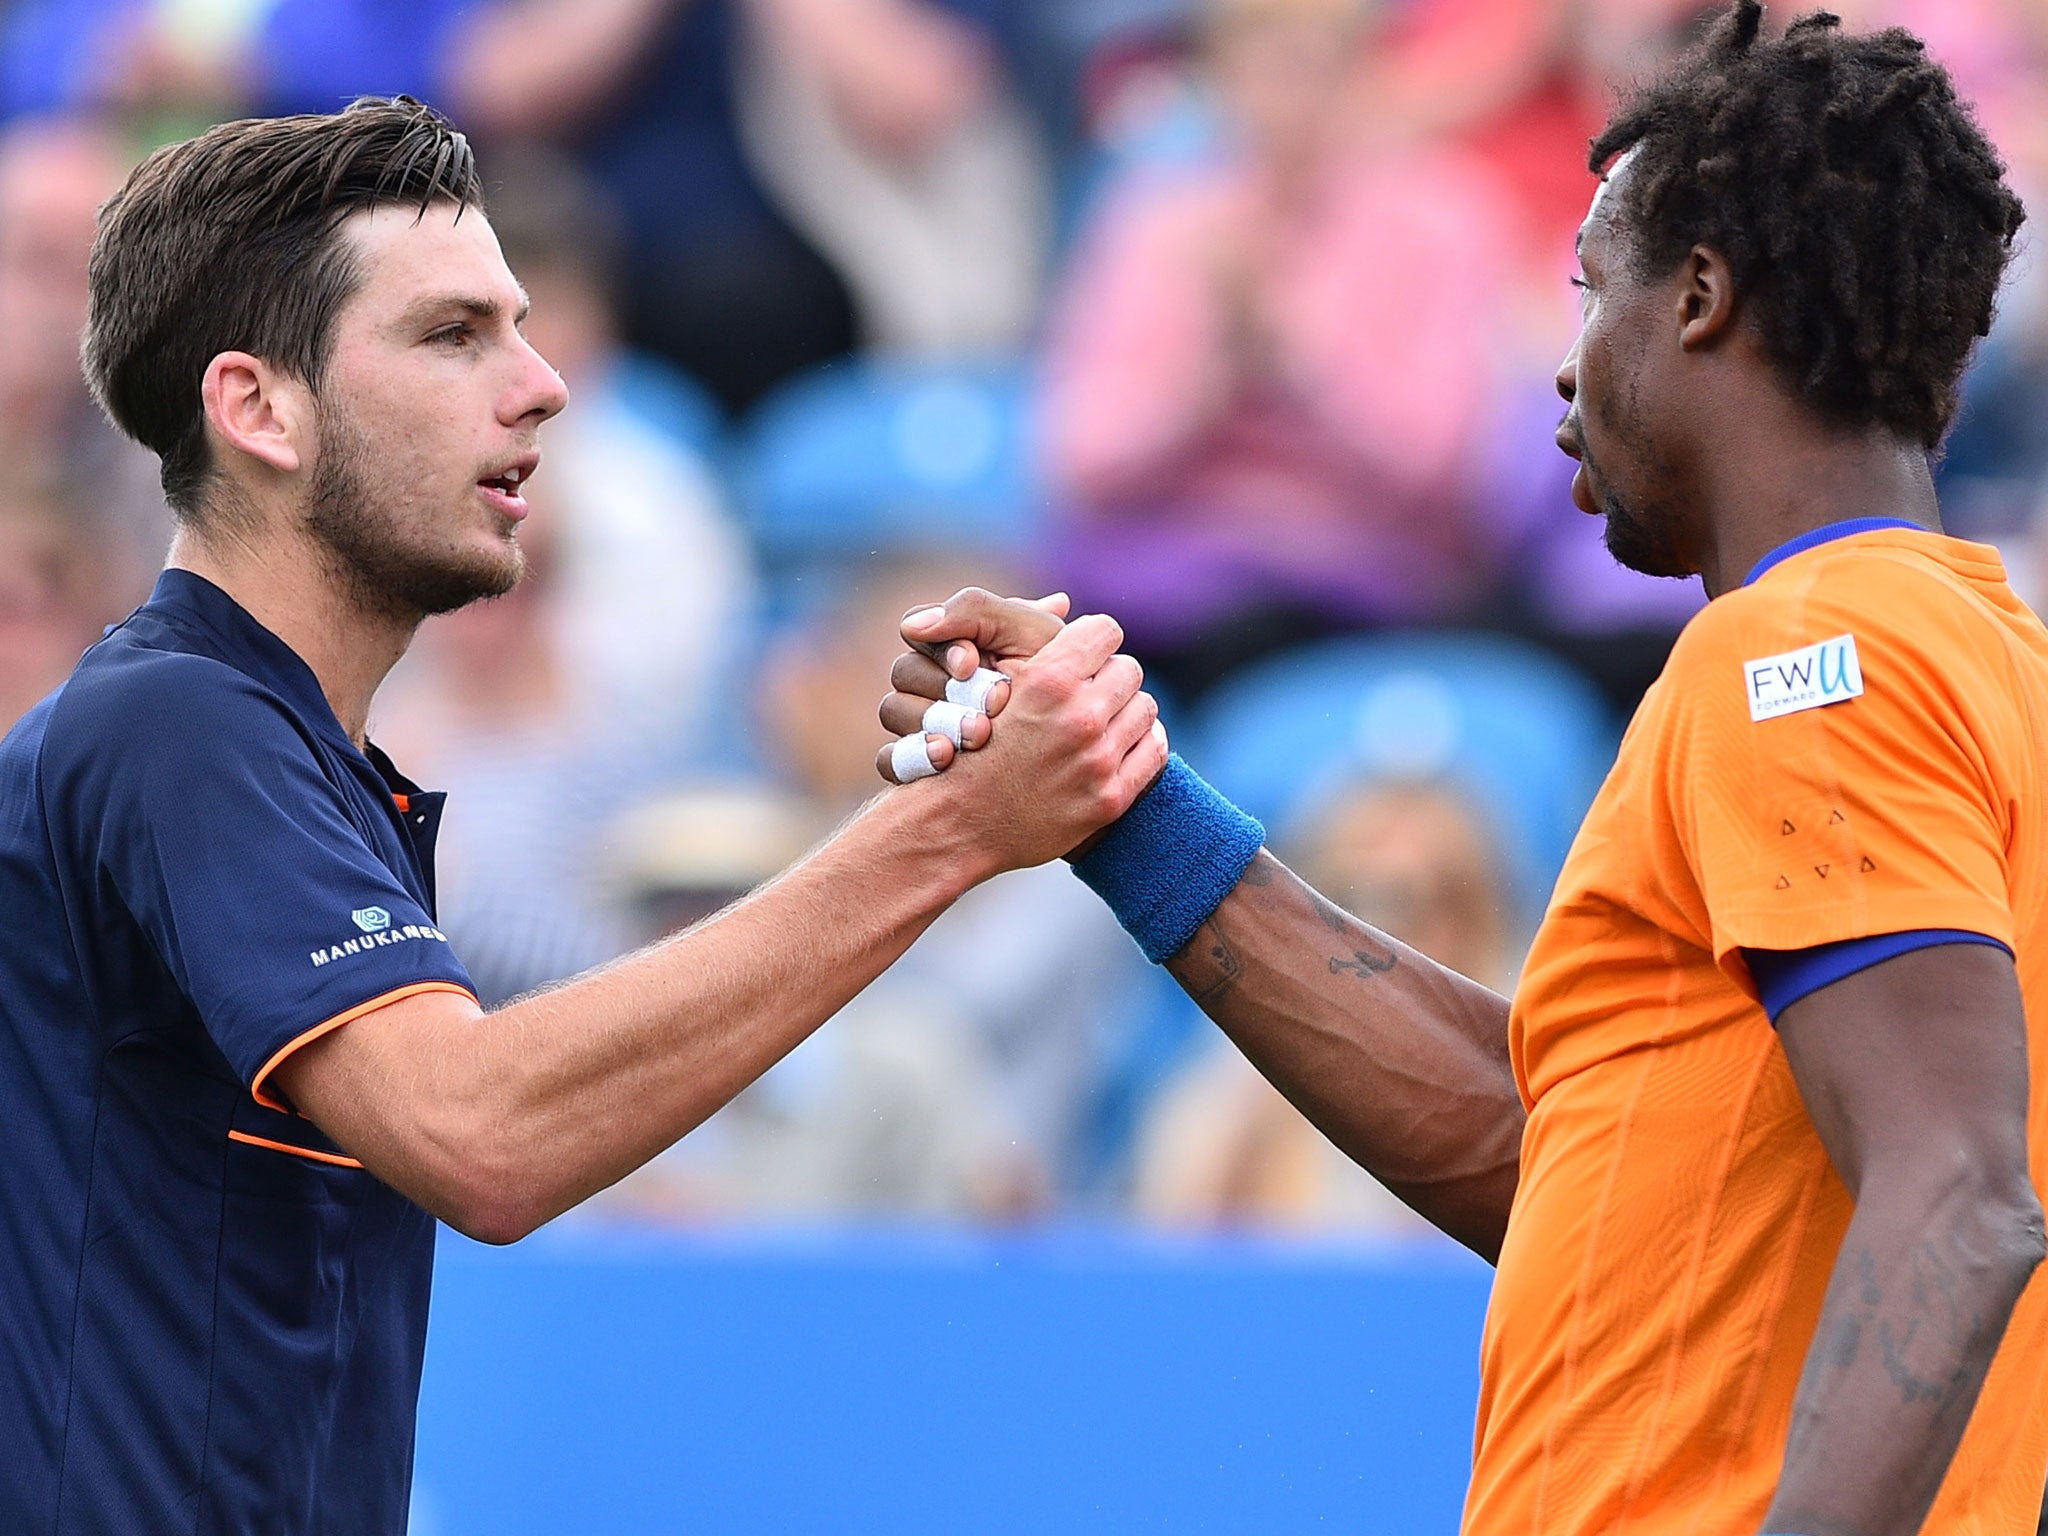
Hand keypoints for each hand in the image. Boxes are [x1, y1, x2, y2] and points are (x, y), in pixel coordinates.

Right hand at [874, 589, 1070, 781]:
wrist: (1079, 758)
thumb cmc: (1068, 687)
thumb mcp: (1037, 641)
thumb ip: (987, 612)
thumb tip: (938, 617)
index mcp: (961, 642)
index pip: (923, 629)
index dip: (944, 647)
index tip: (972, 664)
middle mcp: (936, 678)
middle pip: (904, 670)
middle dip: (944, 689)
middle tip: (982, 709)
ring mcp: (923, 721)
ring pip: (893, 709)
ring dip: (929, 720)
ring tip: (974, 737)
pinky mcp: (917, 763)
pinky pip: (889, 757)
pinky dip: (910, 757)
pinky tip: (943, 759)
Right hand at [884, 609, 1166, 875]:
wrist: (956, 822)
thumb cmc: (965, 742)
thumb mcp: (981, 680)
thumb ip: (1019, 635)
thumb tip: (1062, 601)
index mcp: (1048, 681)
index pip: (1105, 631)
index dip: (1091, 640)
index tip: (1081, 656)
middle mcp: (1079, 718)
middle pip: (1129, 670)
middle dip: (1108, 678)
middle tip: (1088, 694)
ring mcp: (1097, 761)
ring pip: (1145, 708)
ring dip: (1126, 712)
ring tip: (1100, 723)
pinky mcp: (1110, 798)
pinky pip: (1154, 751)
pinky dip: (1141, 745)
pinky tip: (1117, 748)